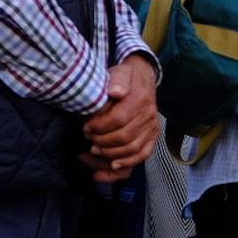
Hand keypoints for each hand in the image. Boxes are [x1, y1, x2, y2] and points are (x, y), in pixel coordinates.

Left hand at [80, 54, 157, 182]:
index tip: (86, 127)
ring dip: (110, 154)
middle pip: (124, 137)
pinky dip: (127, 164)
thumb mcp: (120, 72)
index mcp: (140, 100)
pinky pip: (142, 155)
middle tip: (88, 138)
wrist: (142, 81)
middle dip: (102, 141)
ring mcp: (152, 128)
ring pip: (131, 150)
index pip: (118, 119)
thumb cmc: (126, 79)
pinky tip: (112, 165)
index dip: (99, 127)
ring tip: (94, 150)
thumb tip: (115, 91)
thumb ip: (117, 79)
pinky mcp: (152, 137)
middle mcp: (148, 116)